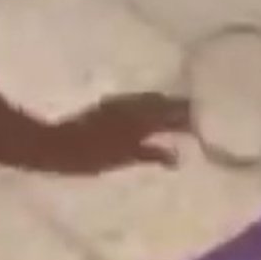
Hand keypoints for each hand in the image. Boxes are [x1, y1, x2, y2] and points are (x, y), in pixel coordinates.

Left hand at [48, 92, 191, 174]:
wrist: (56, 145)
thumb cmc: (91, 156)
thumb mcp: (125, 158)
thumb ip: (152, 154)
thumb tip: (176, 156)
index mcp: (142, 117)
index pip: (173, 112)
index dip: (189, 117)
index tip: (204, 123)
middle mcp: (133, 105)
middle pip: (164, 103)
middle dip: (180, 110)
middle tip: (195, 120)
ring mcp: (120, 103)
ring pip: (151, 101)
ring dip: (165, 108)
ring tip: (177, 119)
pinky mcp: (108, 106)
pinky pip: (138, 103)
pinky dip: (150, 109)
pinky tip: (150, 119)